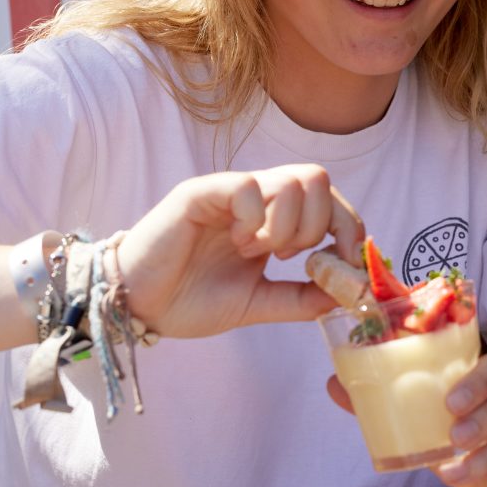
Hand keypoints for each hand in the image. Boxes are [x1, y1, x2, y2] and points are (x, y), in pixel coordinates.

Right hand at [115, 165, 364, 337]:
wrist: (137, 306)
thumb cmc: (189, 299)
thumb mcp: (258, 303)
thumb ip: (300, 297)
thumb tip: (348, 295)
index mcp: (272, 219)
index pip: (329, 200)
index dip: (348, 227)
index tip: (344, 263)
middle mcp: (256, 198)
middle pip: (318, 179)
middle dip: (320, 225)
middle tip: (290, 257)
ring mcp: (230, 192)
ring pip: (291, 183)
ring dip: (286, 226)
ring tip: (256, 252)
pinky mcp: (201, 193)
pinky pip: (249, 187)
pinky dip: (255, 221)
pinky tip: (237, 243)